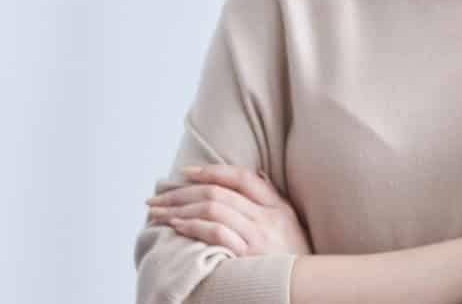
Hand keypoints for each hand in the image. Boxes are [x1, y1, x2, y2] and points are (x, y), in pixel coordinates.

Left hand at [145, 164, 311, 256]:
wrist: (306, 291)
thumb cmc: (292, 262)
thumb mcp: (288, 229)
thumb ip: (268, 206)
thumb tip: (243, 180)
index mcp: (279, 207)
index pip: (242, 177)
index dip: (211, 171)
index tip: (184, 173)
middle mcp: (270, 218)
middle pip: (218, 192)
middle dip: (180, 193)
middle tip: (155, 198)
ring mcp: (260, 237)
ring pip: (212, 208)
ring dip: (178, 208)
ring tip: (157, 213)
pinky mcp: (250, 256)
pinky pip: (216, 232)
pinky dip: (193, 225)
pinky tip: (177, 226)